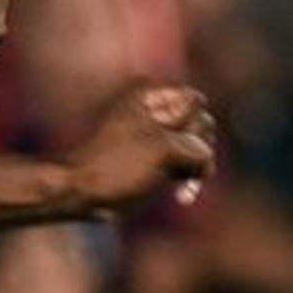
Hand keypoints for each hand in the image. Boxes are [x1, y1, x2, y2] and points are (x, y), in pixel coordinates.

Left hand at [69, 80, 219, 212]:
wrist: (86, 193)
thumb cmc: (117, 165)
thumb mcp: (162, 150)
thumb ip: (196, 147)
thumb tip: (206, 159)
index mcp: (150, 94)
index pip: (195, 104)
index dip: (194, 128)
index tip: (175, 146)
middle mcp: (154, 110)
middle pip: (199, 125)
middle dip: (197, 149)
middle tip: (181, 169)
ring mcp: (156, 136)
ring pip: (195, 147)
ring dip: (194, 169)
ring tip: (184, 190)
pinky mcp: (156, 160)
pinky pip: (185, 165)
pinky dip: (187, 180)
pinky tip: (182, 197)